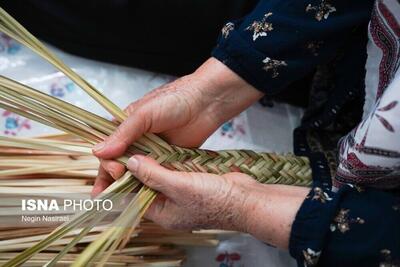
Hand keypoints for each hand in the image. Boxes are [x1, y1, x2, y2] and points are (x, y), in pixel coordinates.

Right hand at [92, 57, 262, 195]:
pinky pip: (154, 175)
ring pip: (136, 172)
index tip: (116, 173)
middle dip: (112, 181)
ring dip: (128, 186)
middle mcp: (136, 141)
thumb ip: (123, 133)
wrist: (206, 102)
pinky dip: (148, 185)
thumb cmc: (174, 100)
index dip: (108, 164)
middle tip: (109, 195)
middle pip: (119, 164)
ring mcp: (152, 151)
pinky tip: (143, 197)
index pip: (108, 150)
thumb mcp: (144, 114)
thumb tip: (98, 152)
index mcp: (125, 127)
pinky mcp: (167, 160)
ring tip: (121, 203)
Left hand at [127, 155, 309, 248]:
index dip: (123, 179)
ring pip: (159, 176)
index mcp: (162, 213)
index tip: (115, 161)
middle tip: (126, 149)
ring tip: (139, 145)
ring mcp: (181, 193)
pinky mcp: (191, 182)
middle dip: (136, 169)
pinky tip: (161, 149)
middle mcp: (169, 205)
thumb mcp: (179, 187)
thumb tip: (130, 162)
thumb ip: (153, 174)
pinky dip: (167, 161)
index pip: (133, 196)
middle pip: (145, 185)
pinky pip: (173, 171)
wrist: (245, 198)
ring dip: (152, 162)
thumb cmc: (215, 200)